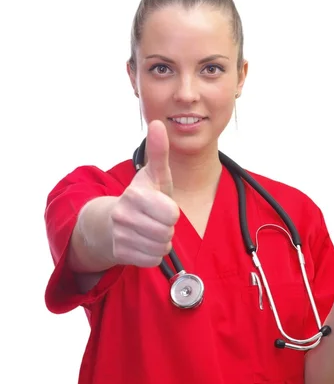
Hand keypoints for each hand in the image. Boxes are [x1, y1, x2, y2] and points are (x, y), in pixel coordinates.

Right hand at [109, 120, 179, 266]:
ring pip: (161, 247)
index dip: (171, 212)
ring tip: (150, 229)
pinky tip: (143, 242)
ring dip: (161, 241)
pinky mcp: (120, 253)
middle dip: (167, 228)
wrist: (111, 221)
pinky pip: (152, 260)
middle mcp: (124, 215)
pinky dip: (152, 254)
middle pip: (167, 233)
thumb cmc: (142, 196)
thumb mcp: (154, 174)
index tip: (162, 206)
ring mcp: (120, 236)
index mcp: (135, 195)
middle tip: (155, 219)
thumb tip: (158, 124)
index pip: (171, 214)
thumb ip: (159, 152)